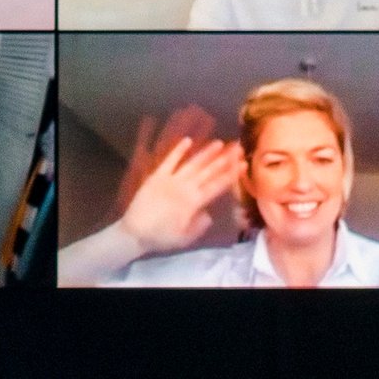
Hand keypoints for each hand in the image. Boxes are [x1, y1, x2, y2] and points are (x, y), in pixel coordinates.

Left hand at [114, 109, 241, 255]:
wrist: (134, 232)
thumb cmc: (161, 237)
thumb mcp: (186, 238)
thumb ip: (200, 225)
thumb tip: (209, 213)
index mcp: (194, 202)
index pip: (217, 185)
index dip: (232, 174)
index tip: (243, 164)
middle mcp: (185, 187)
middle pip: (208, 171)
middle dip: (224, 159)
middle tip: (237, 148)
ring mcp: (170, 179)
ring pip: (192, 163)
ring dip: (206, 153)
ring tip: (219, 142)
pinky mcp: (156, 176)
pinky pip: (169, 160)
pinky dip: (178, 150)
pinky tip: (188, 140)